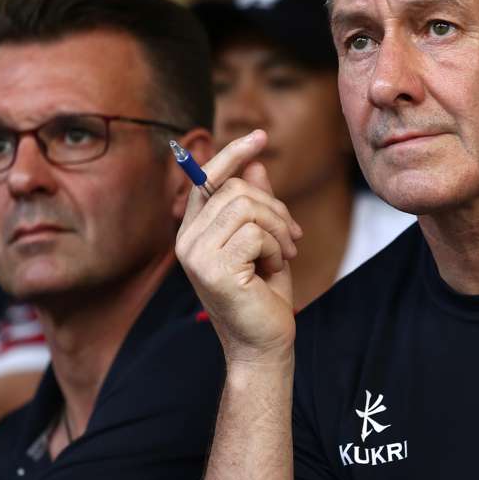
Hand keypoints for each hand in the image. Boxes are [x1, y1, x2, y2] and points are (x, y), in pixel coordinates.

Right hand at [176, 130, 302, 366]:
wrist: (265, 343)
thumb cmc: (265, 294)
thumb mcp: (266, 241)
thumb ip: (257, 204)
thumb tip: (255, 165)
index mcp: (195, 231)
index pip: (207, 178)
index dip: (233, 153)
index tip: (260, 136)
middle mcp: (187, 240)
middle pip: (236, 190)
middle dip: (275, 208)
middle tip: (291, 238)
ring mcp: (195, 254)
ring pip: (247, 207)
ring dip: (278, 229)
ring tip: (283, 254)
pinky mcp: (212, 268)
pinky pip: (254, 233)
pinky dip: (275, 248)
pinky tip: (272, 269)